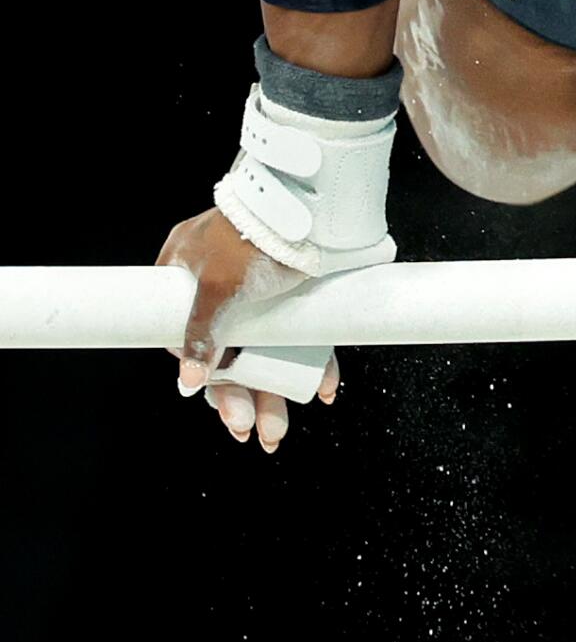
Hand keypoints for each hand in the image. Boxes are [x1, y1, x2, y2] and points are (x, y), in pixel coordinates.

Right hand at [157, 208, 337, 451]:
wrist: (311, 207)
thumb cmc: (251, 238)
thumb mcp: (218, 288)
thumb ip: (199, 335)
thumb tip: (187, 382)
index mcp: (188, 277)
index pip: (189, 340)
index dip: (207, 379)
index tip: (222, 410)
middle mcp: (225, 288)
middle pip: (232, 354)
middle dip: (243, 398)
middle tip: (254, 434)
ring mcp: (265, 292)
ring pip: (269, 353)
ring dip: (274, 394)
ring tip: (276, 433)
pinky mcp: (302, 295)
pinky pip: (305, 339)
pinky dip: (312, 365)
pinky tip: (323, 390)